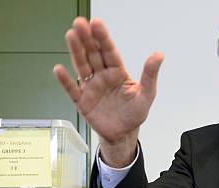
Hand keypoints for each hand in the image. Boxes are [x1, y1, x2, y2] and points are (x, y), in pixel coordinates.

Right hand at [53, 17, 163, 165]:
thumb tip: (158, 55)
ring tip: (70, 36)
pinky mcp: (82, 101)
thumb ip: (150, 74)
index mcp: (117, 72)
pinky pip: (72, 90)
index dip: (102, 37)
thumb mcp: (146, 94)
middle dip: (86, 38)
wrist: (123, 134)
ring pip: (82, 66)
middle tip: (80, 23)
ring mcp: (91, 87)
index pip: (109, 51)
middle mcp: (102, 76)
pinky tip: (59, 69)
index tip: (96, 23)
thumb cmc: (134, 114)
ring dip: (76, 51)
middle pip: (92, 54)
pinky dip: (65, 81)